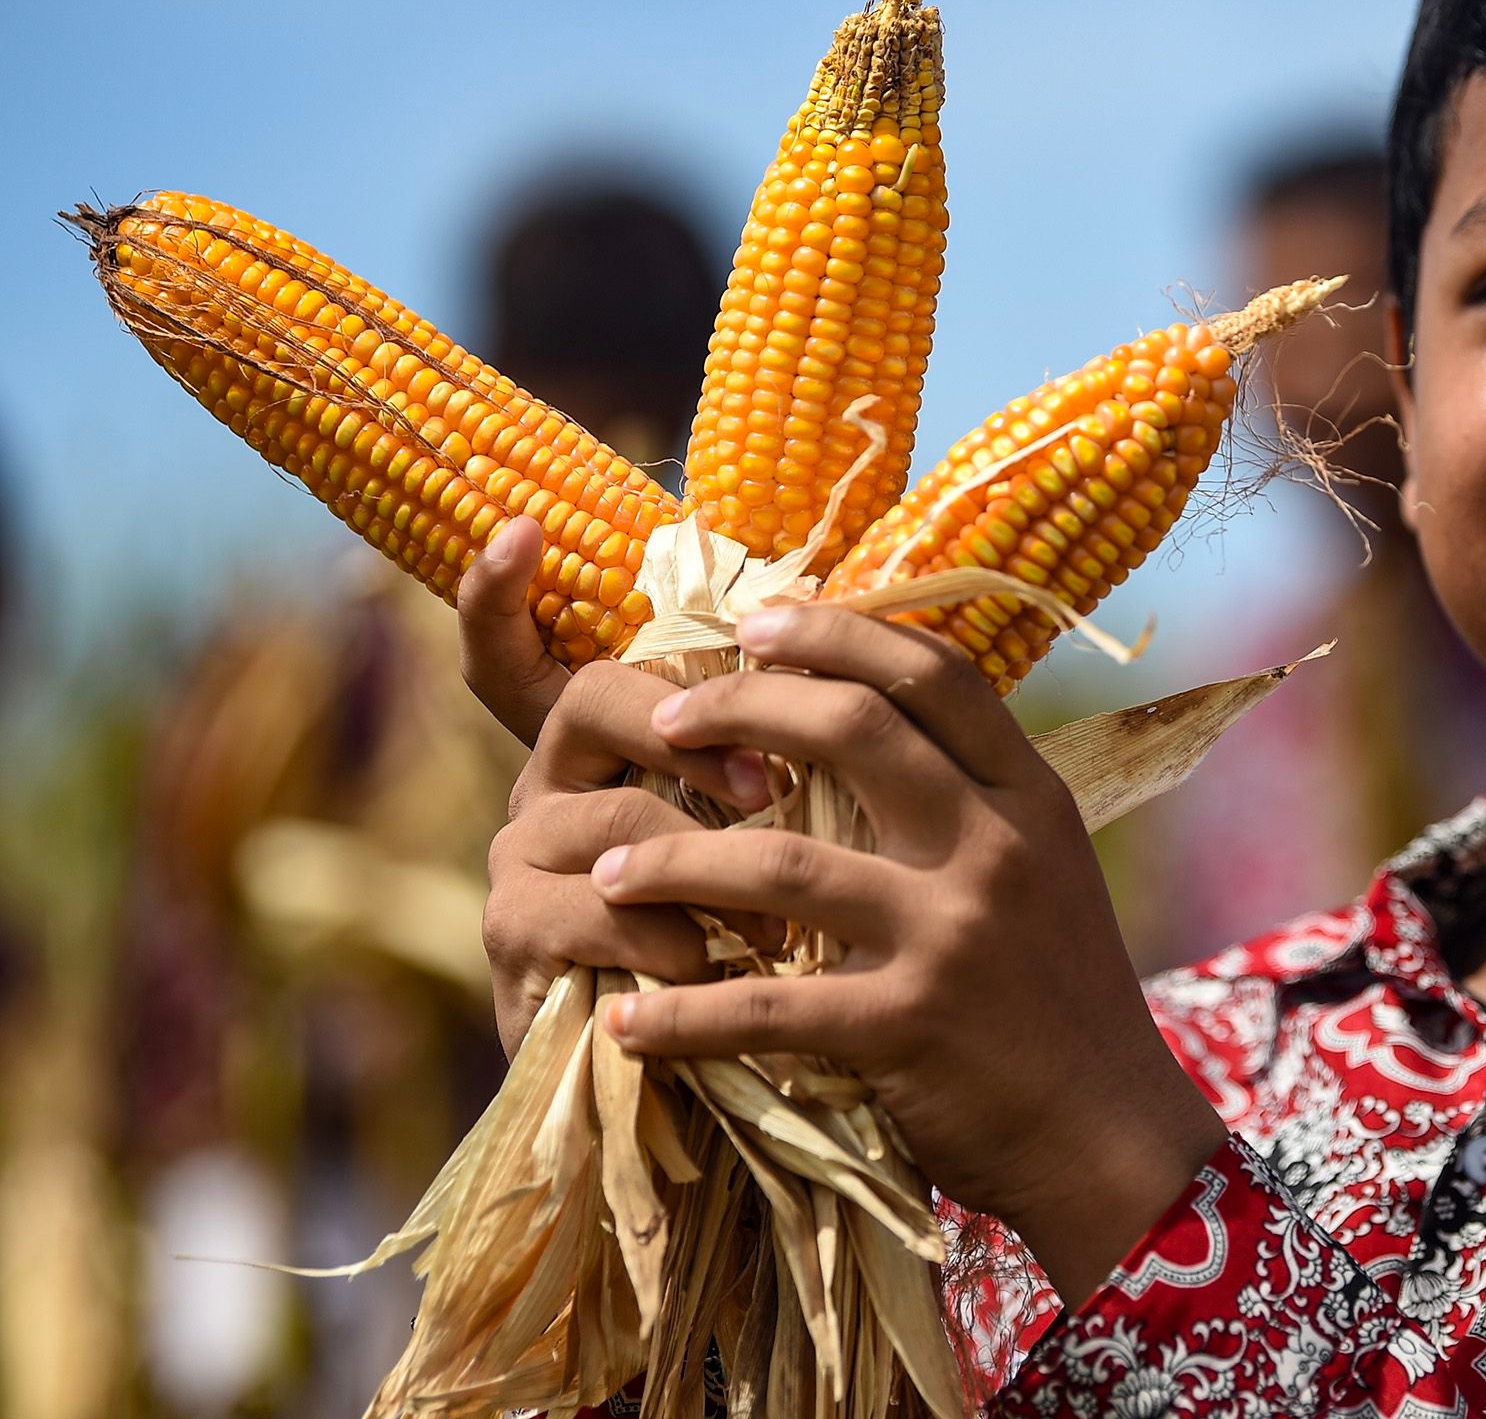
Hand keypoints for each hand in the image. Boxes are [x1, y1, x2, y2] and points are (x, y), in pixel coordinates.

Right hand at [465, 529, 776, 1050]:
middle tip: (769, 784)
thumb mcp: (777, 835)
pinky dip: (673, 944)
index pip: (530, 647)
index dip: (498, 593)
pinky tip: (722, 975)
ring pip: (609, 815)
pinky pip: (595, 910)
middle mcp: (551, 784)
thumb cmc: (760, 944)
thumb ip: (780, 749)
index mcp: (612, 743)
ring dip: (708, 865)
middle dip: (684, 726)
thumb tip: (853, 640)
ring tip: (779, 921)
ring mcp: (521, 861)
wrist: (715, 1089)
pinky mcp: (515, 942)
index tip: (519, 530)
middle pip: (590, 702)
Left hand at [590, 605, 1228, 1302]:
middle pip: (852, 727)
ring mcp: (952, 934)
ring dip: (672, 859)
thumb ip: (974, 806)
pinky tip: (627, 1021)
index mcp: (1031, 798)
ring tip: (606, 870)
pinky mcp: (907, 1026)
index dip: (837, 631)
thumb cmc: (1063, 1003)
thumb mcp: (1047, 874)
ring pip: (780, 861)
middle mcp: (996, 847)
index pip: (935, 672)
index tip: (754, 623)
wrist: (1112, 1138)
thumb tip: (870, 727)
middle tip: (663, 722)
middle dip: (739, 706)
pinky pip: (764, 1008)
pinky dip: (681, 1017)